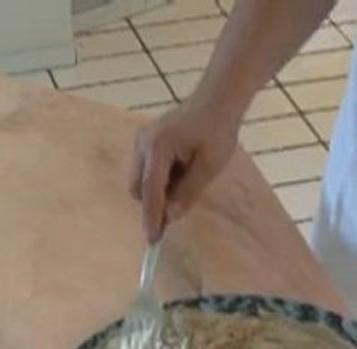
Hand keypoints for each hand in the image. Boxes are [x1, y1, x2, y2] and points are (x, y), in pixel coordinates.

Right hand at [130, 100, 239, 242]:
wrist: (217, 100)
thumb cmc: (218, 131)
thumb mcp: (209, 166)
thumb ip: (188, 192)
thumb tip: (170, 217)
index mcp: (158, 147)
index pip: (150, 190)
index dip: (151, 217)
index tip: (153, 240)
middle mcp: (143, 143)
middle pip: (138, 188)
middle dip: (154, 202)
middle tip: (181, 203)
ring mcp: (141, 141)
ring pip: (140, 181)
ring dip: (158, 191)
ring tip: (187, 177)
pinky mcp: (145, 142)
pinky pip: (146, 171)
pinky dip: (159, 180)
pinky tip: (181, 169)